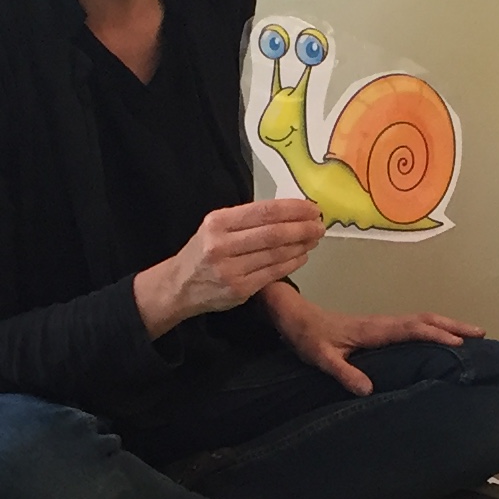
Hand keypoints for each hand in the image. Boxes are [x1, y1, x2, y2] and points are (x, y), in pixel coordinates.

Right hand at [134, 199, 327, 335]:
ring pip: (276, 254)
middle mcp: (222, 245)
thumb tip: (288, 211)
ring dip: (301, 245)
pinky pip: (273, 273)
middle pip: (273, 234)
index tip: (312, 208)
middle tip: (320, 225)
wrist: (179, 286)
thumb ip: (246, 219)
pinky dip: (292, 263)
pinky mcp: (239, 290)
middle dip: (302, 228)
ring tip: (314, 238)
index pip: (263, 212)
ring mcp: (230, 269)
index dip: (292, 209)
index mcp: (218, 222)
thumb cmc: (203, 251)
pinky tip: (301, 256)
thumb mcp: (215, 226)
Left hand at [259, 281, 481, 396]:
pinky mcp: (381, 329)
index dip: (435, 336)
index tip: (459, 345)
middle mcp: (382, 323)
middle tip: (482, 333)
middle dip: (453, 326)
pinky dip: (434, 328)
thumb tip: (367, 389)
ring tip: (473, 335)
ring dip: (448, 325)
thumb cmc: (308, 337)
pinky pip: (414, 326)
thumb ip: (343, 373)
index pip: (411, 329)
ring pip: (422, 320)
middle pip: (425, 319)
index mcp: (373, 329)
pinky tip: (443, 338)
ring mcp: (383, 324)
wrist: (296, 318)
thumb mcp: (321, 358)